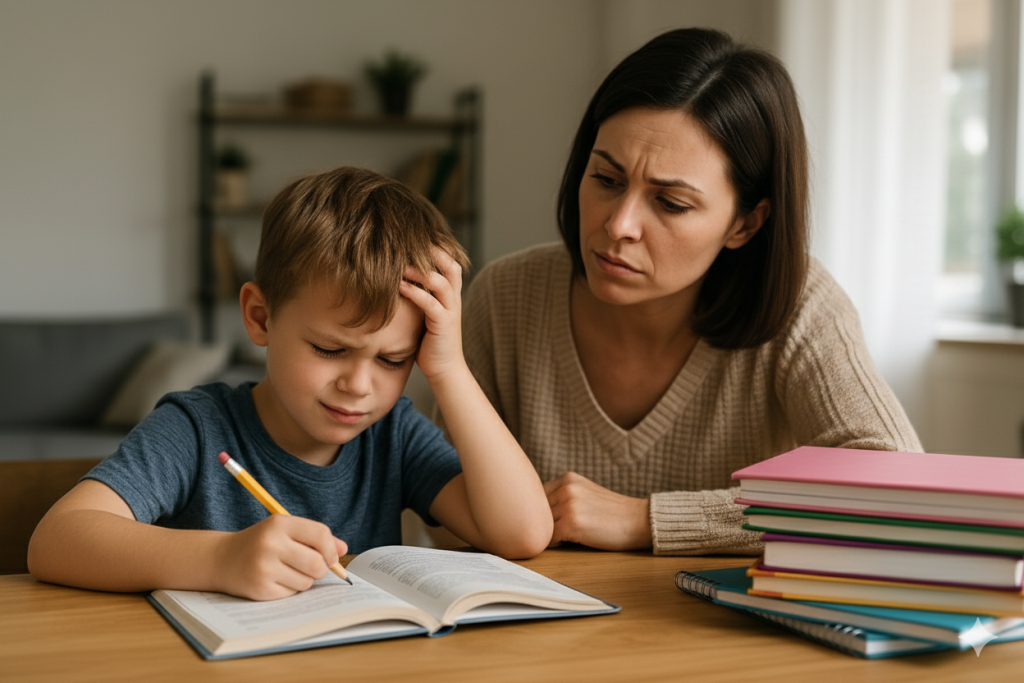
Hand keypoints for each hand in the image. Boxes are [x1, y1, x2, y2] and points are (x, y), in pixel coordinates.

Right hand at [214, 515, 347, 600]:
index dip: (331, 548)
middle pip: (317, 563)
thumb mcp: (285, 531)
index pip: (320, 534)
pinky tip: (276, 580)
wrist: (222, 559)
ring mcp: (264, 567)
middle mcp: (270, 544)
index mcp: (279, 524)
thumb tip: (344, 549)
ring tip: (289, 571)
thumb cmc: (261, 543)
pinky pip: (292, 593)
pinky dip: (290, 589)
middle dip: (321, 569)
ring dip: (305, 580)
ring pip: (307, 581)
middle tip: (313, 568)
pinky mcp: (260, 588)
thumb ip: (315, 537)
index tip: (330, 556)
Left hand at [399, 247, 463, 380]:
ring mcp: (450, 310)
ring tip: (400, 263)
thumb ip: (418, 294)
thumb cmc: (429, 340)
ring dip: (420, 270)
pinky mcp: (444, 324)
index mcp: (450, 293)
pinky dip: (415, 292)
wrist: (444, 369)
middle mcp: (453, 298)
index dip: (435, 246)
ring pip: (441, 281)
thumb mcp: (425, 312)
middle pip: (450, 264)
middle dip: (432, 251)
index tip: (413, 235)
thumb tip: (395, 276)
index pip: (449, 261)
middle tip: (409, 241)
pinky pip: (431, 303)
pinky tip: (399, 286)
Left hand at [544, 472, 651, 550]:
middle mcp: (565, 488)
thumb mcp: (585, 493)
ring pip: (541, 525)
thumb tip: (535, 511)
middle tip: (558, 531)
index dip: (541, 512)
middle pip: (535, 511)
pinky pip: (549, 538)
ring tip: (566, 537)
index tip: (552, 520)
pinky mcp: (572, 523)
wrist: (639, 520)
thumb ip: (563, 496)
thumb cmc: (613, 513)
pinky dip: (555, 544)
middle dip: (543, 523)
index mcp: (567, 478)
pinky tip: (569, 542)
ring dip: (549, 534)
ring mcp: (568, 504)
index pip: (536, 496)